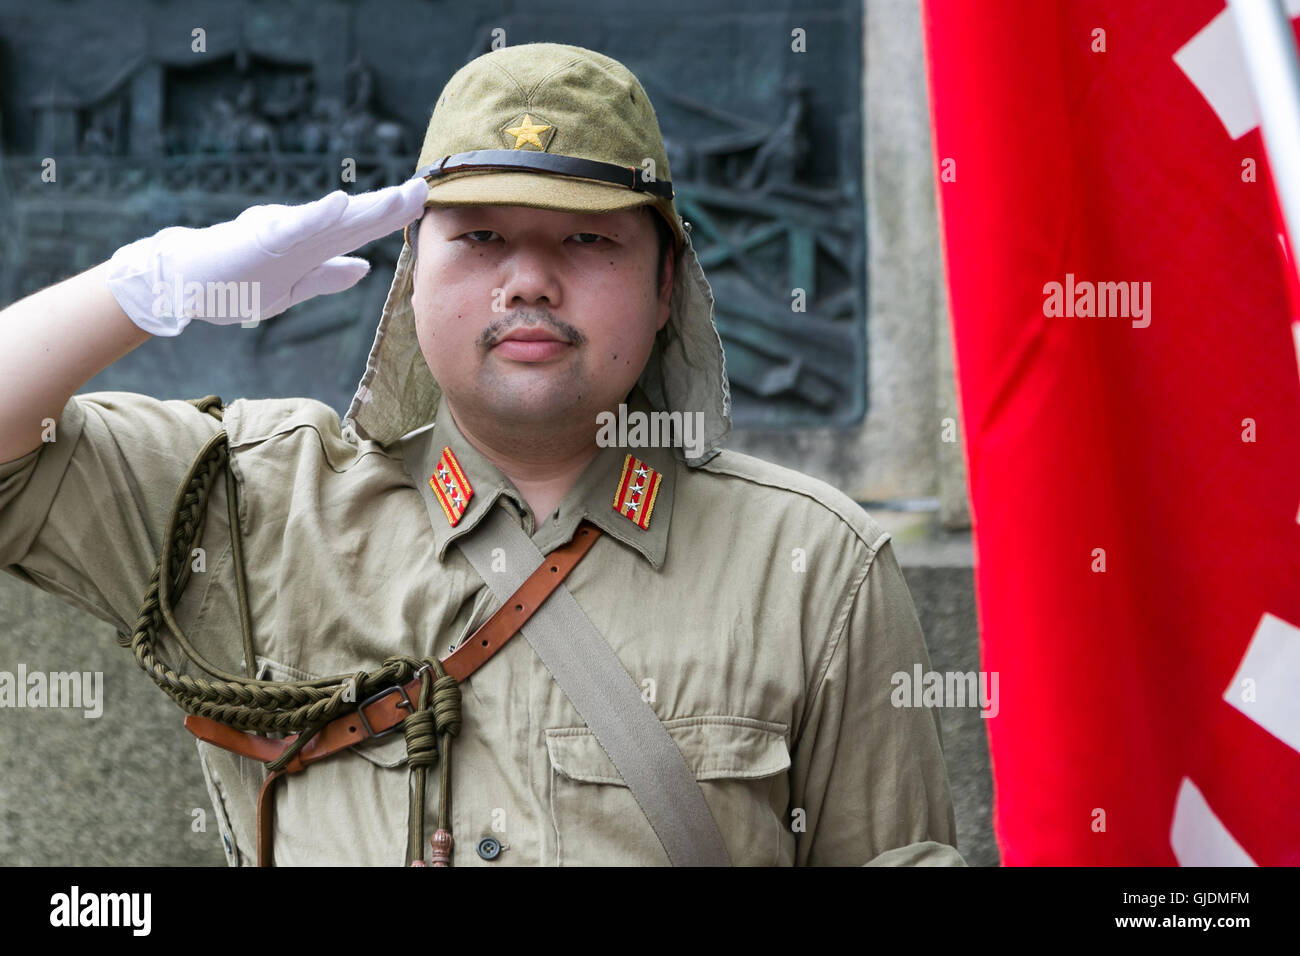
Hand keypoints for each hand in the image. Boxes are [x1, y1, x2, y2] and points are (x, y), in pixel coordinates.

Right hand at [105, 177, 427, 335]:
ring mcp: (281, 236)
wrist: (180, 282)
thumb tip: (365, 270)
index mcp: (312, 249)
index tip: (425, 201)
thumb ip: (327, 277)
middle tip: (425, 188)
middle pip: (355, 220)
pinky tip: (341, 203)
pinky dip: (317, 215)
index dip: (393, 217)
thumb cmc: (233, 281)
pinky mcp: (259, 239)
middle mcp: (302, 236)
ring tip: (399, 195)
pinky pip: (293, 227)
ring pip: (333, 219)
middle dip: (392, 206)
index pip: (361, 231)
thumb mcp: (290, 287)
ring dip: (367, 207)